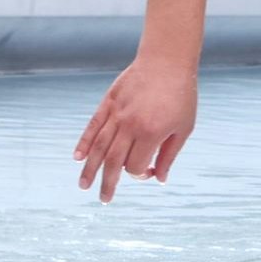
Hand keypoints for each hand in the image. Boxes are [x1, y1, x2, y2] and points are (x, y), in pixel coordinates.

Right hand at [75, 54, 198, 200]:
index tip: (149, 172)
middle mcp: (129, 125)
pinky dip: (84, 142)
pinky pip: (93, 126)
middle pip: (113, 161)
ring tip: (83, 186)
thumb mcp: (183, 128)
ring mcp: (116, 113)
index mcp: (150, 133)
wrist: (167, 61)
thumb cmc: (181, 96)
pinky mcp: (108, 102)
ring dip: (90, 169)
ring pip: (98, 146)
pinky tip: (77, 158)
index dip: (141, 175)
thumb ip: (169, 155)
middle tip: (104, 200)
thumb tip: (159, 180)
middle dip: (108, 183)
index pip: (135, 166)